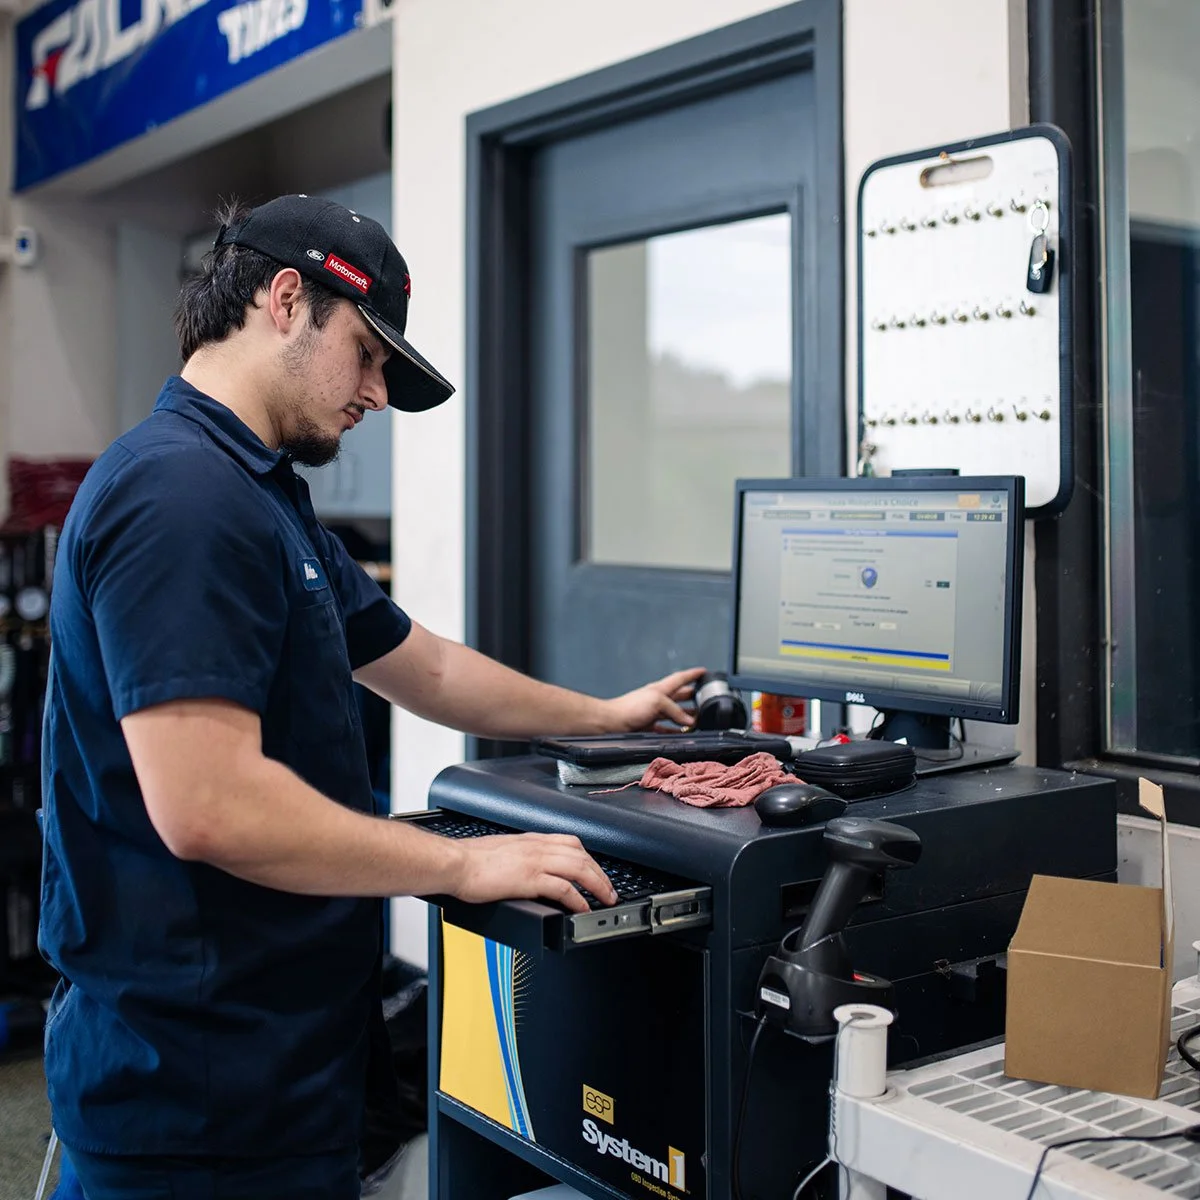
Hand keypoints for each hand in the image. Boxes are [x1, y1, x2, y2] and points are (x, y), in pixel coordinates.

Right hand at [449, 832, 616, 914]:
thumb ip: (519, 859)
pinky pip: (563, 888)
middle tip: (609, 889)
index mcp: (530, 840)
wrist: (454, 864)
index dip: (589, 857)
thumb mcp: (502, 852)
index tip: (596, 870)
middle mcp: (536, 847)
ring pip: (579, 867)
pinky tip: (582, 908)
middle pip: (581, 854)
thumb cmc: (469, 861)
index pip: (570, 842)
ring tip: (605, 899)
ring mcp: (534, 862)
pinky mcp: (529, 879)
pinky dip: (578, 898)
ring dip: (597, 884)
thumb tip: (527, 873)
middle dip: (601, 873)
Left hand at [602, 666, 705, 731]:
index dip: (692, 674)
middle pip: (679, 696)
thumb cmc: (629, 708)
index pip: (680, 678)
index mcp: (660, 689)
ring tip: (698, 719)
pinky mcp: (648, 725)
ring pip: (674, 713)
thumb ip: (675, 710)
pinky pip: (666, 728)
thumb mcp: (657, 702)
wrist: (612, 723)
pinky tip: (681, 733)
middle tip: (704, 698)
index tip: (703, 672)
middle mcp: (657, 699)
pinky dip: (675, 731)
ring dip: (685, 716)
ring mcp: (652, 712)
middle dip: (692, 696)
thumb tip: (689, 720)